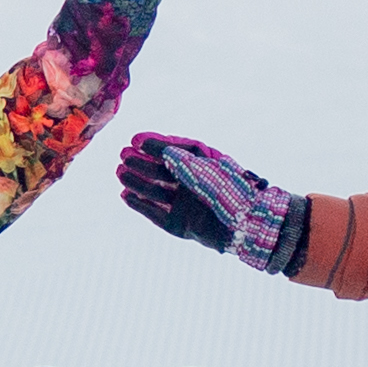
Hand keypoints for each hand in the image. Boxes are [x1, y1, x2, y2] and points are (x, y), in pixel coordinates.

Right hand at [115, 135, 307, 277]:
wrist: (247, 221)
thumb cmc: (227, 185)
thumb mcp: (197, 162)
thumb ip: (169, 152)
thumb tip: (141, 142)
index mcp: (201, 166)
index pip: (172, 151)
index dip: (153, 145)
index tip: (135, 140)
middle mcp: (192, 185)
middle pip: (160, 172)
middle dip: (141, 163)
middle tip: (123, 156)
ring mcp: (186, 206)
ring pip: (155, 192)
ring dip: (137, 181)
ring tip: (120, 172)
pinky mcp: (180, 226)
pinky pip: (155, 214)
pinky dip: (140, 205)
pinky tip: (125, 194)